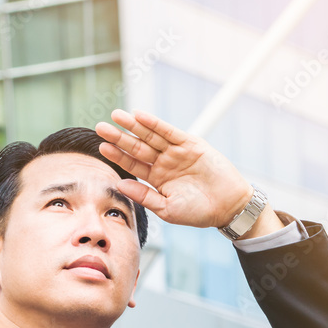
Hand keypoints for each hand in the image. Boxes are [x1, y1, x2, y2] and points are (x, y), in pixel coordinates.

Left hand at [95, 109, 254, 228]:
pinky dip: (155, 123)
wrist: (227, 206)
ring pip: (150, 136)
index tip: (101, 148)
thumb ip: (144, 196)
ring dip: (133, 125)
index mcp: (157, 179)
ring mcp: (177, 152)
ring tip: (116, 115)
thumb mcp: (167, 209)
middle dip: (119, 137)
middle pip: (137, 146)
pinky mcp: (190, 144)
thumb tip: (120, 184)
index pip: (133, 164)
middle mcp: (164, 163)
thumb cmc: (198, 212)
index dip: (118, 155)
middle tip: (100, 128)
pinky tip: (139, 116)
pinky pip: (169, 131)